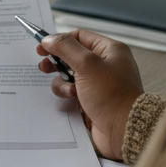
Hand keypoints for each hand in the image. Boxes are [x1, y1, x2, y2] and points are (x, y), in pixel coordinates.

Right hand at [37, 29, 143, 160]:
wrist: (123, 129)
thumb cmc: (112, 95)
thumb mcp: (87, 65)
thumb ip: (65, 48)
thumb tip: (48, 39)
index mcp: (110, 50)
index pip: (79, 37)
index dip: (59, 41)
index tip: (42, 48)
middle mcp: (105, 64)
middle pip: (71, 56)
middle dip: (56, 62)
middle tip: (45, 67)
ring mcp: (98, 83)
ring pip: (68, 75)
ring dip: (62, 82)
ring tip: (69, 91)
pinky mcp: (91, 99)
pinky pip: (71, 91)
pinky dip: (67, 94)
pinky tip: (73, 100)